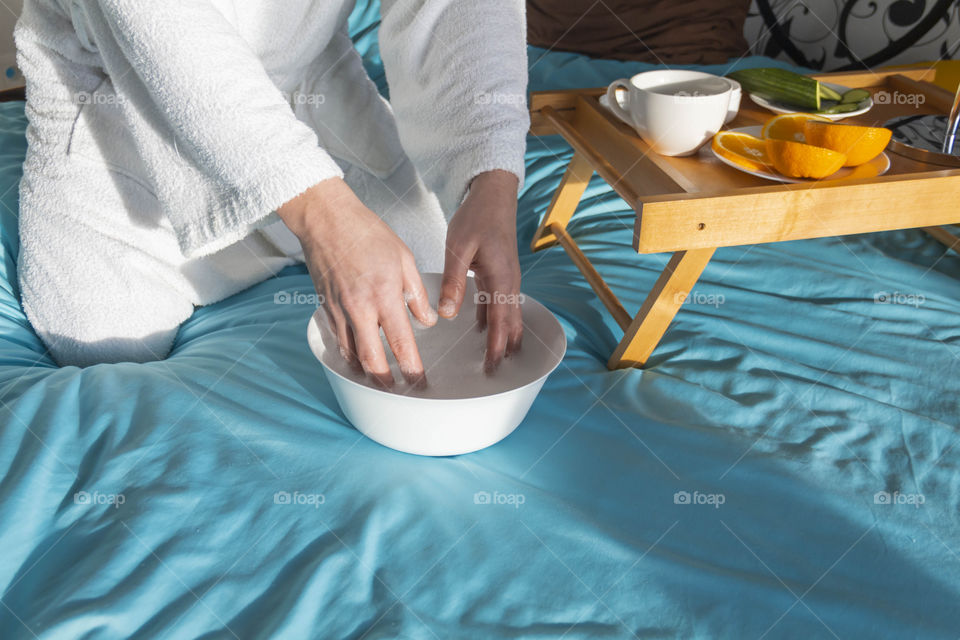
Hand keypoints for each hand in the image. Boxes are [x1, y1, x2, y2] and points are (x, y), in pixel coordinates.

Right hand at [277, 177, 436, 387]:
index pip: (401, 342)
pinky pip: (339, 339)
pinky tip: (359, 357)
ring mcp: (339, 309)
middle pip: (371, 359)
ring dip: (366, 370)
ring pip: (351, 354)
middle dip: (385, 382)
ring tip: (380, 380)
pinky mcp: (325, 307)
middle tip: (397, 391)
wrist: (325, 219)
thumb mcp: (404, 258)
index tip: (419, 381)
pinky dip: (350, 352)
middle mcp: (359, 308)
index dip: (411, 367)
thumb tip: (427, 320)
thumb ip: (416, 294)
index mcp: (384, 295)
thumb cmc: (366, 233)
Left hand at [439, 170, 521, 371]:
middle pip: (510, 323)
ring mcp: (506, 278)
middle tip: (494, 372)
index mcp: (501, 279)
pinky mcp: (500, 273)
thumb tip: (448, 314)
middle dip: (504, 348)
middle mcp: (509, 282)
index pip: (501, 322)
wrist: (494, 194)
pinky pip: (499, 303)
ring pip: (507, 315)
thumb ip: (453, 282)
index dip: (496, 346)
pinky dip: (495, 320)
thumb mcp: (458, 248)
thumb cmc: (477, 216)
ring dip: (501, 336)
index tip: (490, 367)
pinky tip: (482, 330)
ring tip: (493, 358)